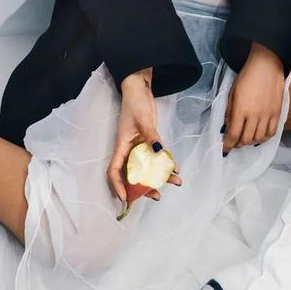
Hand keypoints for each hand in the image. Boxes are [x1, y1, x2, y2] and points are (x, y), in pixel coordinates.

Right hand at [106, 67, 181, 202]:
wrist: (140, 90)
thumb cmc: (135, 103)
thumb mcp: (143, 120)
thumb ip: (151, 136)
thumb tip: (158, 152)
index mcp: (121, 146)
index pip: (114, 170)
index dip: (118, 185)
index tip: (126, 198)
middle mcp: (129, 149)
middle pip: (132, 174)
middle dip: (143, 187)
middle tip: (157, 196)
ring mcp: (139, 147)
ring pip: (147, 167)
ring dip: (159, 177)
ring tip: (175, 182)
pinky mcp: (148, 142)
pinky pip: (156, 157)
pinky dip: (165, 164)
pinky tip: (176, 168)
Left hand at [222, 43, 284, 152]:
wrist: (267, 66)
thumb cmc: (246, 77)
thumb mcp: (232, 93)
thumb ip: (230, 111)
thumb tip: (227, 127)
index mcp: (241, 109)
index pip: (234, 134)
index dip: (228, 144)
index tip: (224, 149)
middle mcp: (255, 115)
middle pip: (246, 139)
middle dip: (238, 144)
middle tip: (234, 142)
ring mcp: (268, 115)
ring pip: (259, 138)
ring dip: (250, 142)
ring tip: (245, 140)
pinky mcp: (278, 113)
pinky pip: (271, 132)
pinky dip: (264, 138)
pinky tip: (258, 136)